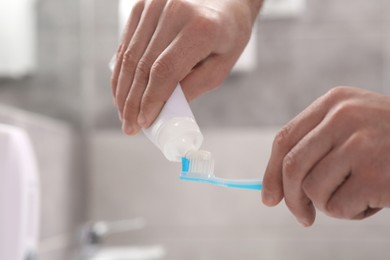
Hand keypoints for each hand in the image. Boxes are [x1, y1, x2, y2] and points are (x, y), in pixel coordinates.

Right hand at [111, 0, 262, 134]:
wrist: (226, 0)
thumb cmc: (227, 35)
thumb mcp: (220, 67)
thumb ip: (192, 87)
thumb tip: (162, 109)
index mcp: (200, 28)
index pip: (165, 71)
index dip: (150, 100)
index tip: (143, 123)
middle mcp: (174, 11)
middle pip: (142, 66)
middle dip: (132, 102)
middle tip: (129, 126)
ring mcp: (155, 5)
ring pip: (129, 56)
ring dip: (123, 90)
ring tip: (124, 113)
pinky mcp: (143, 5)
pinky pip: (126, 44)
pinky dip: (121, 70)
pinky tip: (123, 91)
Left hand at [262, 86, 389, 225]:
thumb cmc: (389, 141)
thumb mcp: (353, 128)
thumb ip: (316, 148)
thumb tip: (273, 191)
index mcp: (334, 102)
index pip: (285, 139)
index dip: (270, 172)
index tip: (269, 198)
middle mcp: (344, 117)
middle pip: (292, 167)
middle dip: (291, 199)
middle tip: (302, 216)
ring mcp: (361, 144)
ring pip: (312, 190)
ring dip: (328, 205)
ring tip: (355, 197)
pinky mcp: (376, 173)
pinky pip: (338, 207)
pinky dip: (350, 213)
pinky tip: (373, 200)